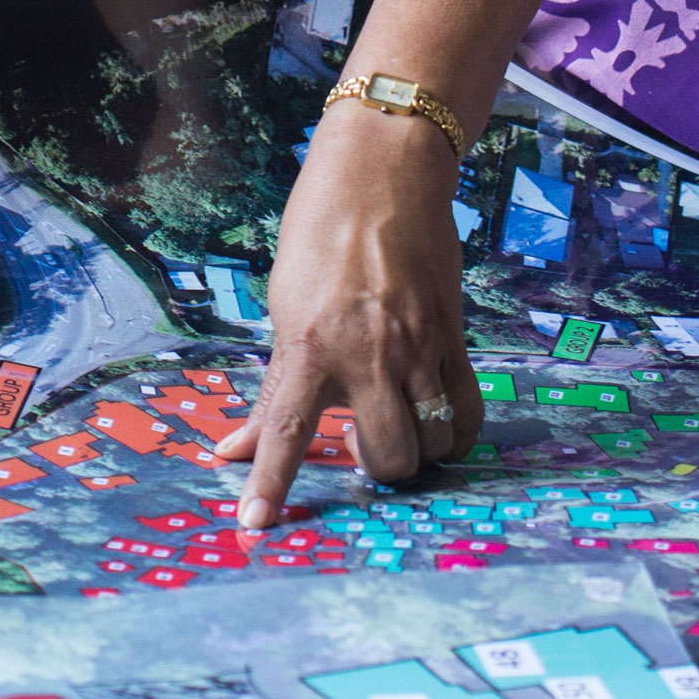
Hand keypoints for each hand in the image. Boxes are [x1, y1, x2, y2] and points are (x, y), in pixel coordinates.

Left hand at [214, 102, 482, 528]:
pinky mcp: (454, 335)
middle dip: (378, 468)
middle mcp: (369, 353)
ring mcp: (419, 347)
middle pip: (390, 455)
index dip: (271, 483)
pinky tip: (435, 422)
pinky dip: (452, 432)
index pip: (287, 431)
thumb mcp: (283, 310)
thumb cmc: (320, 238)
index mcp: (311, 346)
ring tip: (399, 427)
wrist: (386, 174)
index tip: (256, 524)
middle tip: (361, 444)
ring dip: (417, 451)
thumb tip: (232, 450)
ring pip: (434, 440)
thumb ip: (272, 389)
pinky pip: (466, 411)